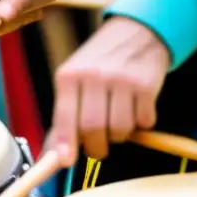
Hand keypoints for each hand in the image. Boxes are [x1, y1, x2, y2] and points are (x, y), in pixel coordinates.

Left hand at [47, 16, 169, 166]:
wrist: (133, 33)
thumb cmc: (96, 63)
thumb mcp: (72, 80)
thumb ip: (63, 116)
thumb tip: (51, 155)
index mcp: (68, 77)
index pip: (64, 117)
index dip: (64, 143)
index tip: (64, 162)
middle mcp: (93, 76)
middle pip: (92, 128)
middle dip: (95, 147)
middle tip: (97, 147)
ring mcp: (120, 80)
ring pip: (119, 130)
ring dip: (119, 136)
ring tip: (116, 122)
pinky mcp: (146, 85)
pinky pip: (143, 122)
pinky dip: (140, 124)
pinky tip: (135, 109)